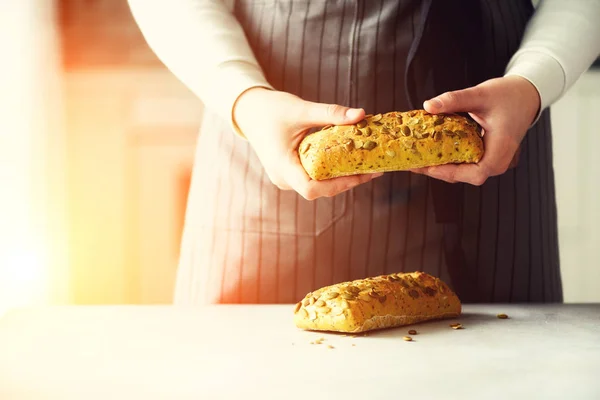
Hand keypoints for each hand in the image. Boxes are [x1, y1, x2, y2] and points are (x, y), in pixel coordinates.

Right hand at [233, 88, 381, 199]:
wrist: (250, 111)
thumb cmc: (272, 109)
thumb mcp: (301, 109)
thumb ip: (330, 113)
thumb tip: (362, 114)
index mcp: (282, 166)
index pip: (312, 188)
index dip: (339, 184)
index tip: (361, 173)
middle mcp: (283, 178)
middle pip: (320, 190)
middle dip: (347, 181)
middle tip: (373, 170)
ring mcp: (286, 179)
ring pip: (318, 186)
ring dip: (341, 178)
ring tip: (367, 167)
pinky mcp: (290, 174)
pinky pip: (314, 179)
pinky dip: (331, 173)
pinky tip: (349, 162)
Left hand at [411, 75, 540, 185]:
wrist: (526, 95)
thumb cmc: (508, 94)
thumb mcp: (480, 94)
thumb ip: (454, 99)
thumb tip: (428, 106)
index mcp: (501, 149)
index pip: (476, 173)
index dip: (451, 172)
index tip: (430, 166)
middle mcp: (498, 161)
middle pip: (466, 176)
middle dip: (439, 171)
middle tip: (413, 164)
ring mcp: (492, 161)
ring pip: (464, 172)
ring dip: (441, 167)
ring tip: (417, 160)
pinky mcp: (486, 157)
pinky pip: (465, 164)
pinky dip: (448, 160)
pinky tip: (431, 152)